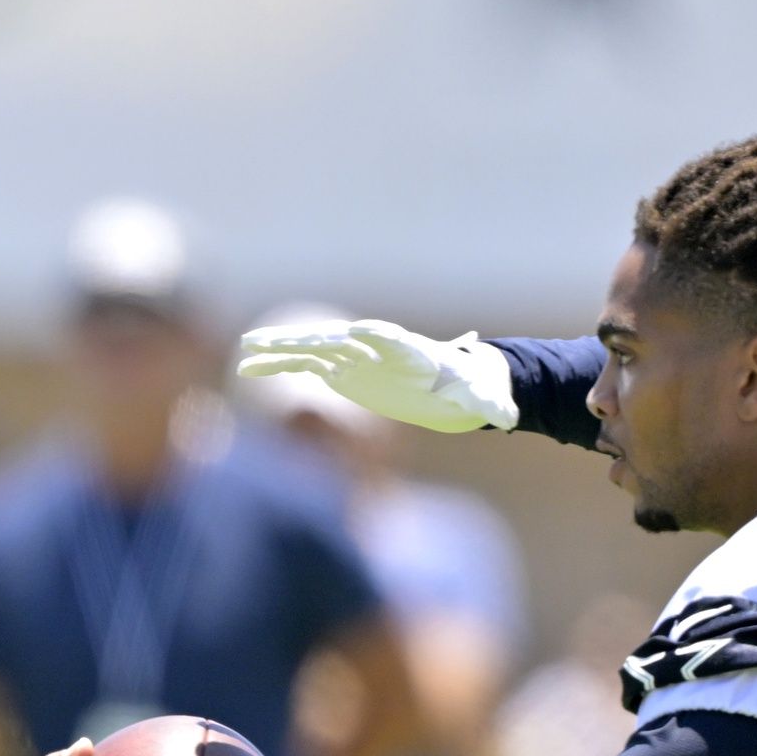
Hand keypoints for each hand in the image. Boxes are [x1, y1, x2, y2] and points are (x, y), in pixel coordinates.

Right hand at [236, 318, 518, 433]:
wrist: (458, 385)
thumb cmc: (470, 391)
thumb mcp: (483, 400)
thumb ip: (494, 406)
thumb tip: (513, 417)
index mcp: (408, 350)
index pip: (385, 339)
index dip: (369, 339)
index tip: (349, 338)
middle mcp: (376, 348)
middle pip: (337, 340)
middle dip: (305, 341)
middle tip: (269, 340)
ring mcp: (355, 358)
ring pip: (311, 351)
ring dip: (278, 351)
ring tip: (243, 352)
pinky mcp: (342, 370)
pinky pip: (304, 366)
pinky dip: (279, 365)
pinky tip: (248, 367)